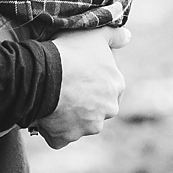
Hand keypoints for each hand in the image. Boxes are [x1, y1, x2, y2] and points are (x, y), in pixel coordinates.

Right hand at [32, 27, 128, 149]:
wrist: (44, 75)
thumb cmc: (71, 52)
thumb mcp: (96, 34)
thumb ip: (115, 35)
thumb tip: (128, 37)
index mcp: (116, 86)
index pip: (108, 88)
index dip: (92, 81)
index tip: (77, 74)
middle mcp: (107, 110)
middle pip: (96, 109)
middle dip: (83, 103)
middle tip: (64, 87)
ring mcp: (88, 127)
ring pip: (78, 124)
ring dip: (67, 117)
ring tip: (51, 99)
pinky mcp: (66, 138)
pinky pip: (59, 137)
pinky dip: (52, 130)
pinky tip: (44, 114)